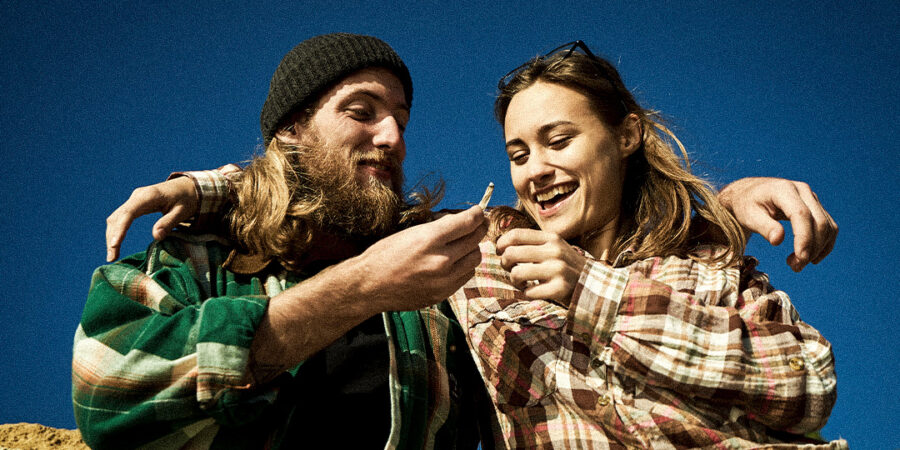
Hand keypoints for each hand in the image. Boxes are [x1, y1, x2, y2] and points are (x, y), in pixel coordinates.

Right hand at [105, 176, 198, 261]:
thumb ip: (168, 222)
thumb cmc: (187, 199)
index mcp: (149, 196)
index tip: (114, 245)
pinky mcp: (135, 204)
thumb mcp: (182, 211)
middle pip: (118, 217)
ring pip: (116, 218)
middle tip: (112, 258)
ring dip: (112, 236)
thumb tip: (156, 237)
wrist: (188, 186)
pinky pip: (121, 218)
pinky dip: (117, 231)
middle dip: (112, 237)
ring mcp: (135, 200)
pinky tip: (116, 245)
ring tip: (112, 256)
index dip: (120, 229)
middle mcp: (138, 196)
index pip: (129, 213)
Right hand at [355, 205, 487, 310]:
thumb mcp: (410, 232)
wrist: (370, 285)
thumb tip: (460, 221)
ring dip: (472, 249)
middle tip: (477, 225)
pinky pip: (465, 276)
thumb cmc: (385, 255)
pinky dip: (464, 267)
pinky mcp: (443, 294)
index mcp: (430, 239)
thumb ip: (438, 228)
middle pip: (475, 240)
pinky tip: (453, 263)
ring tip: (462, 246)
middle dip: (478, 229)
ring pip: (475, 259)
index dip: (477, 214)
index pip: (468, 222)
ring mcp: (443, 280)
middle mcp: (441, 260)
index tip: (478, 212)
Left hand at [496, 228, 586, 306]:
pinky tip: (534, 292)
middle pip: (511, 253)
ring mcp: (558, 269)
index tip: (500, 252)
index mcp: (551, 238)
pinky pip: (529, 292)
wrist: (594, 286)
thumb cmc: (567, 267)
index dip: (501, 244)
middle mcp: (554, 251)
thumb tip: (501, 245)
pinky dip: (527, 294)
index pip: (516, 234)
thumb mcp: (555, 248)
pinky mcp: (560, 288)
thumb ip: (533, 244)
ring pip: (517, 273)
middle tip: (511, 269)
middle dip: (505, 264)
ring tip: (522, 282)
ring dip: (515, 280)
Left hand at [719, 177, 837, 271]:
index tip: (800, 259)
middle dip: (812, 248)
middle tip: (796, 267)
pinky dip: (824, 244)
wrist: (750, 192)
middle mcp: (802, 191)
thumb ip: (764, 227)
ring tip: (797, 263)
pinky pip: (828, 227)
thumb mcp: (748, 216)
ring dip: (818, 249)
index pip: (801, 215)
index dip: (804, 238)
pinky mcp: (815, 206)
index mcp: (783, 190)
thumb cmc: (747, 204)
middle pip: (819, 222)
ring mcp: (811, 198)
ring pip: (827, 226)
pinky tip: (810, 257)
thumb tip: (778, 240)